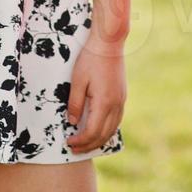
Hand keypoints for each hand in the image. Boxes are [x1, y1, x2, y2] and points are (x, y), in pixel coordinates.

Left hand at [64, 34, 126, 152]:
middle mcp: (116, 105)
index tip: (68, 142)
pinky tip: (99, 130)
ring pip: (112, 129)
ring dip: (99, 140)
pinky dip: (107, 130)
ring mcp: (121, 100)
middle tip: (74, 149)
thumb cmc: (91, 59)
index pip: (92, 131)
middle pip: (103, 134)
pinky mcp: (122, 96)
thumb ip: (75, 103)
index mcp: (104, 102)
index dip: (80, 140)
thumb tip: (72, 122)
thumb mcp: (77, 80)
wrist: (109, 43)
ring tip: (86, 144)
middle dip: (88, 145)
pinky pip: (117, 120)